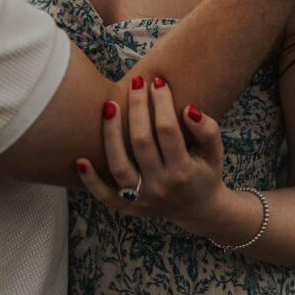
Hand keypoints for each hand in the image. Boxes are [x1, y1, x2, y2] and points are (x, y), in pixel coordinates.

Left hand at [75, 77, 225, 232]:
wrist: (200, 212)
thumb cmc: (206, 173)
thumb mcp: (215, 153)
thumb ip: (207, 130)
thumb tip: (188, 109)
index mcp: (183, 172)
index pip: (167, 130)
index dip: (162, 102)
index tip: (158, 82)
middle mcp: (160, 186)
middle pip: (141, 142)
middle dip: (137, 107)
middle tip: (136, 82)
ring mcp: (142, 199)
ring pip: (119, 165)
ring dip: (111, 134)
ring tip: (109, 105)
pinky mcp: (128, 207)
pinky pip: (104, 196)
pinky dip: (90, 180)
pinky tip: (80, 160)